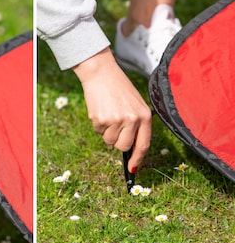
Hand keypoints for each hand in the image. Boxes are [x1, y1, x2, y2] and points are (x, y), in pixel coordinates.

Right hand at [73, 48, 151, 172]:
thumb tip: (127, 148)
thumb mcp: (135, 104)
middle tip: (114, 127)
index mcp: (144, 116)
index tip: (133, 169)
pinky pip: (98, 131)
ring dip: (106, 132)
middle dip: (117, 142)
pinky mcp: (101, 119)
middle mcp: (132, 119)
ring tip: (108, 113)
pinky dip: (98, 124)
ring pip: (108, 141)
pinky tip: (100, 109)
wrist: (101, 73)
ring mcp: (116, 120)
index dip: (138, 159)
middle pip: (123, 146)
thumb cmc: (119, 89)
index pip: (143, 144)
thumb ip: (135, 125)